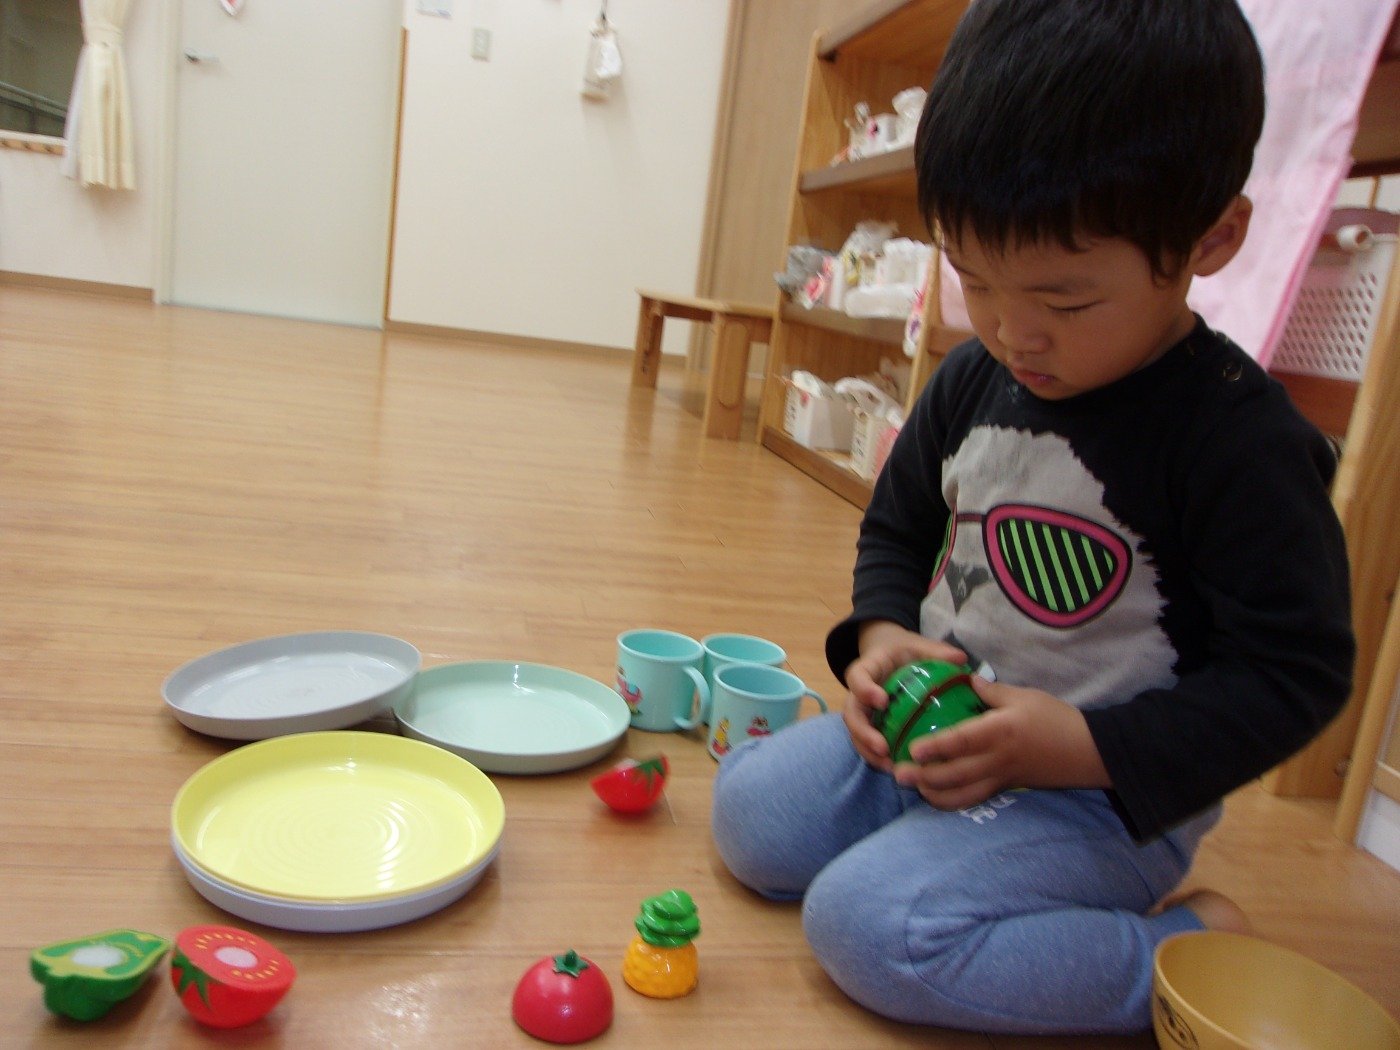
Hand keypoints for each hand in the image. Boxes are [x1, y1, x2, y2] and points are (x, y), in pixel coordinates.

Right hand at [842, 622, 965, 771]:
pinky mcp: (869, 726)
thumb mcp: (918, 645)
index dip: (865, 690)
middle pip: (851, 714)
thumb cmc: (904, 652)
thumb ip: (937, 651)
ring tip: (891, 766)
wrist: (889, 657)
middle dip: (863, 733)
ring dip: (869, 752)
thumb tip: (961, 659)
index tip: (882, 700)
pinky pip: (867, 743)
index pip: (857, 677)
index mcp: (868, 668)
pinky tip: (897, 768)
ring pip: (856, 734)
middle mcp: (858, 693)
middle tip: (883, 747)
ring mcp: (862, 712)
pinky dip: (878, 757)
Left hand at [893, 676, 1110, 808]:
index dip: (936, 747)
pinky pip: (975, 798)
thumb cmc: (1056, 719)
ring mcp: (1001, 777)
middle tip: (898, 773)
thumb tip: (967, 679)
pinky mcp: (1006, 788)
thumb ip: (991, 691)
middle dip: (925, 777)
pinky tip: (935, 795)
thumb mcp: (1024, 696)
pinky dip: (953, 801)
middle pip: (956, 774)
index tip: (912, 748)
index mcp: (1001, 732)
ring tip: (913, 786)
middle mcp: (998, 759)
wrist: (1087, 751)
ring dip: (935, 793)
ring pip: (963, 793)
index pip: (963, 742)